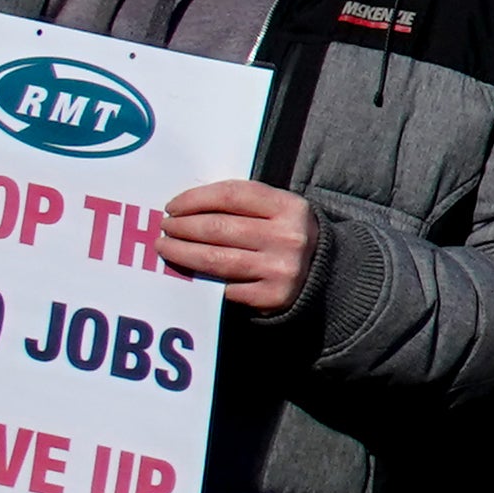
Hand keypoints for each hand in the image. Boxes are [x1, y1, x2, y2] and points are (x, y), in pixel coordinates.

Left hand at [159, 179, 322, 316]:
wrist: (328, 273)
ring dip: (182, 252)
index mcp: (289, 207)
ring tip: (165, 247)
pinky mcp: (272, 296)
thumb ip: (241, 205)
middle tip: (165, 228)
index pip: (231, 196)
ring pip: (215, 259)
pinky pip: (225, 287)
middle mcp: (288, 237)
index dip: (195, 199)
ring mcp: (280, 269)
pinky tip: (189, 272)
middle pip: (218, 228)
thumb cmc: (287, 235)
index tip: (172, 206)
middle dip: (182, 227)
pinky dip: (203, 279)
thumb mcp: (278, 210)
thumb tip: (185, 208)